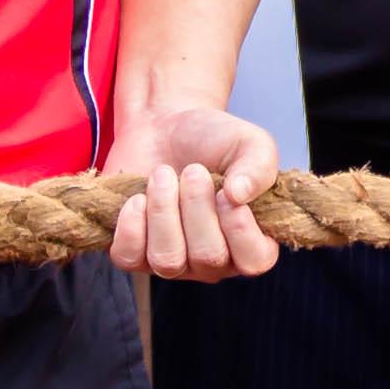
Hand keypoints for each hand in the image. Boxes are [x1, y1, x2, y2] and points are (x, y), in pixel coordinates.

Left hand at [106, 102, 281, 280]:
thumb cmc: (213, 140)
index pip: (254, 261)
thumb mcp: (249, 143)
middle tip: (192, 170)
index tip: (225, 192)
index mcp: (250, 239)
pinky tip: (138, 198)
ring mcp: (173, 261)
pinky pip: (130, 257)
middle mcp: (214, 259)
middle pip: (208, 257)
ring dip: (163, 211)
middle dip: (196, 207)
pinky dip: (131, 225)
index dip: (240, 231)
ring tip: (162, 175)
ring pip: (167, 260)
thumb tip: (240, 195)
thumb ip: (259, 167)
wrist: (164, 127)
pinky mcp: (135, 252)